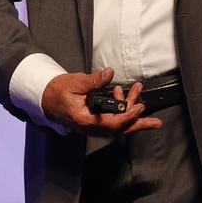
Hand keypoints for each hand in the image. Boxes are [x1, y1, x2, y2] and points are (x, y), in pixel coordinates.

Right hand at [41, 68, 162, 136]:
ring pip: (118, 124)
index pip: (112, 123)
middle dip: (139, 124)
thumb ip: (94, 80)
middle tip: (156, 123)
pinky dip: (121, 109)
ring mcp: (93, 126)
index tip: (139, 107)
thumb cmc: (57, 91)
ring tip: (138, 93)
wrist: (45, 98)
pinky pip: (112, 120)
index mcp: (85, 120)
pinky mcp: (95, 122)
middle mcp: (91, 127)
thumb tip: (109, 73)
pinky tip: (121, 94)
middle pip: (119, 129)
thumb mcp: (75, 83)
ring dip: (131, 111)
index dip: (128, 116)